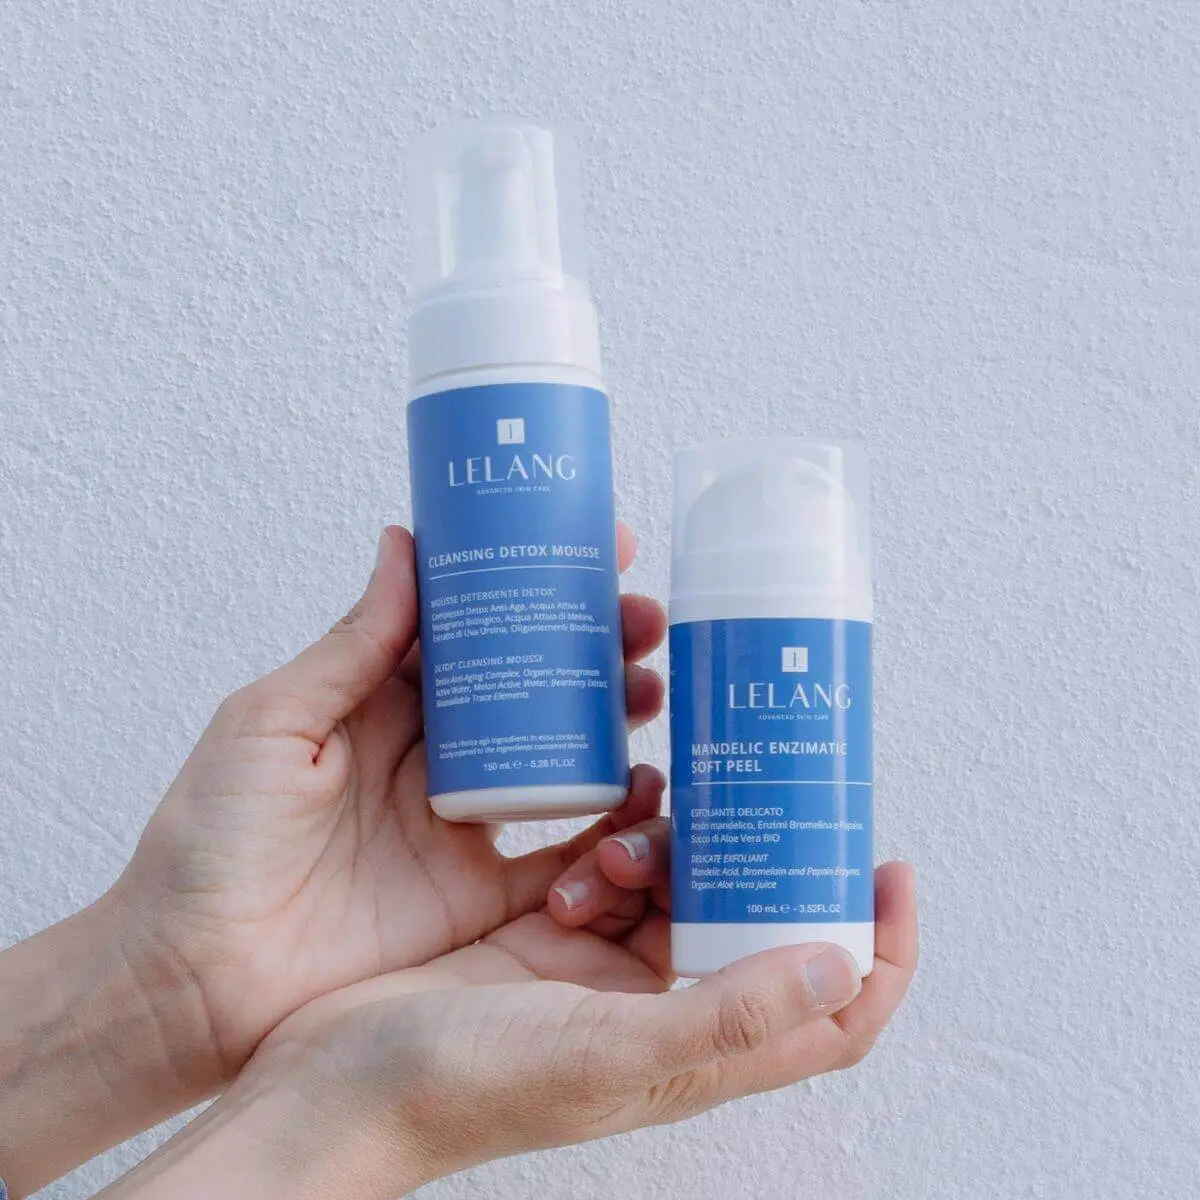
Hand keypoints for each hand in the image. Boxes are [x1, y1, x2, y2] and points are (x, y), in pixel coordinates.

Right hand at [101, 847, 916, 1198]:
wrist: (334, 1082)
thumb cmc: (458, 1088)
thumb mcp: (603, 1055)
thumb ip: (725, 1019)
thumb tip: (840, 964)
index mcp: (695, 1055)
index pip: (833, 1011)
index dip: (880, 946)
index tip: (888, 864)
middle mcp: (661, 1013)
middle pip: (754, 927)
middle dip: (754, 864)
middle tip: (745, 802)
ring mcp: (604, 972)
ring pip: (678, 887)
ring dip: (666, 849)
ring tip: (622, 839)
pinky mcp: (551, 935)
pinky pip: (608, 868)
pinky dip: (611, 840)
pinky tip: (589, 831)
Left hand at [115, 524, 665, 1084]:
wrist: (195, 978)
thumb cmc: (212, 841)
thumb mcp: (275, 721)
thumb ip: (351, 645)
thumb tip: (405, 543)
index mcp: (384, 703)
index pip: (476, 628)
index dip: (534, 587)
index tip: (596, 551)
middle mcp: (435, 755)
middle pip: (533, 685)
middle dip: (594, 646)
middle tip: (643, 617)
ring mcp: (464, 822)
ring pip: (561, 754)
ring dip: (613, 716)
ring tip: (651, 686)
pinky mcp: (482, 895)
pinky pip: (564, 852)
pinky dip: (611, 823)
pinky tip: (648, 784)